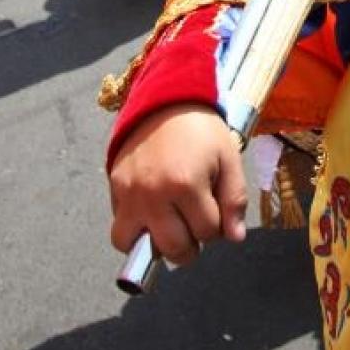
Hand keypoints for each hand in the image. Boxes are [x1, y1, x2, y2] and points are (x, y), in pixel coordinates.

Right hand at [110, 103, 246, 265]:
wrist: (164, 100)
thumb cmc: (201, 129)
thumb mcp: (228, 157)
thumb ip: (235, 199)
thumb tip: (234, 238)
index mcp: (187, 184)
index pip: (208, 233)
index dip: (217, 225)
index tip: (214, 206)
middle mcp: (154, 194)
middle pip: (175, 250)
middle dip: (191, 244)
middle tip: (194, 223)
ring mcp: (131, 194)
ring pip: (138, 248)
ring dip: (157, 244)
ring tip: (169, 225)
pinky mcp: (114, 188)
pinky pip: (120, 228)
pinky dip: (136, 229)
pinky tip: (152, 211)